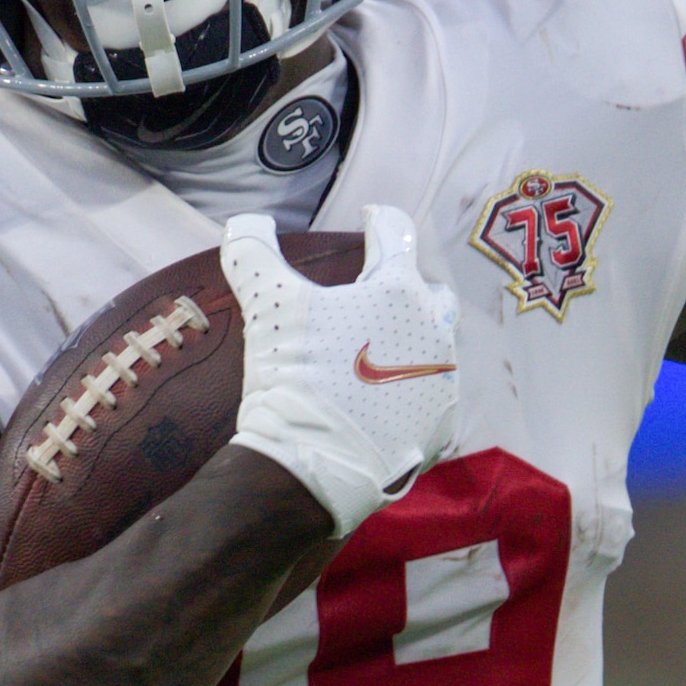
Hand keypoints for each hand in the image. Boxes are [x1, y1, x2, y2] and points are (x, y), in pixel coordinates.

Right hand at [221, 208, 459, 532]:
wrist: (313, 467)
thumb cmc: (295, 378)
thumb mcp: (268, 308)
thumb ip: (253, 256)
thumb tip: (242, 222)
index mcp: (398, 291)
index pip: (396, 235)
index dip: (379, 221)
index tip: (370, 218)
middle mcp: (434, 330)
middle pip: (428, 292)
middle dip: (404, 288)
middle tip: (373, 296)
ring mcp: (442, 381)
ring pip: (434, 345)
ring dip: (410, 341)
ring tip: (377, 352)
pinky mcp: (439, 426)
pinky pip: (431, 395)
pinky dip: (410, 390)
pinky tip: (383, 400)